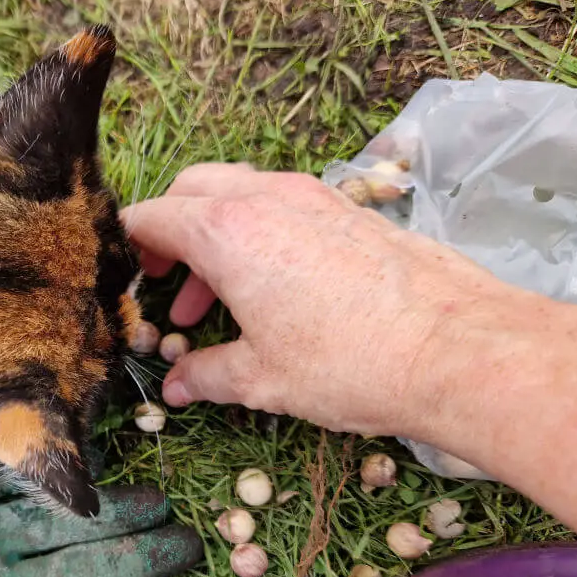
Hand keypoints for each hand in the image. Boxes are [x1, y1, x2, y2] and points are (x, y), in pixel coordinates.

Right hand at [123, 163, 519, 436]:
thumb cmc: (349, 362)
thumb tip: (177, 386)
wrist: (456, 349)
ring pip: (239, 194)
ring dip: (214, 237)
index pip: (149, 216)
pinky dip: (259, 235)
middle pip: (192, 190)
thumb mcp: (261, 378)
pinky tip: (273, 290)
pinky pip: (282, 205)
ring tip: (214, 301)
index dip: (124, 245)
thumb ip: (206, 375)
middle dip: (168, 231)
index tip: (121, 277)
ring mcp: (313, 196)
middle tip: (164, 280)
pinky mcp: (349, 209)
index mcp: (227, 231)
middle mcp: (266, 198)